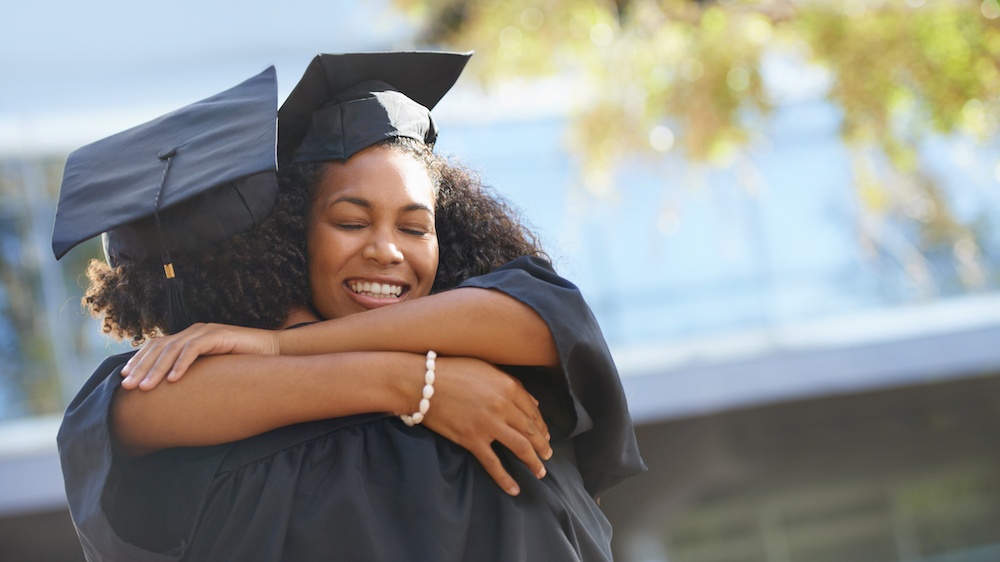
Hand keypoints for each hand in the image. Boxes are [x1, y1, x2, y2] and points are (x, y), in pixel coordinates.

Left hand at [120, 323, 278, 390]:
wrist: (272, 352)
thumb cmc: (243, 365)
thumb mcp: (211, 370)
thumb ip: (194, 373)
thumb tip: (172, 392)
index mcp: (189, 338)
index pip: (157, 346)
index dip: (139, 360)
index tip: (125, 378)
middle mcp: (194, 331)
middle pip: (159, 347)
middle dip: (141, 367)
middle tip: (128, 387)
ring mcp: (205, 332)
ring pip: (173, 349)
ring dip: (157, 369)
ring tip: (146, 388)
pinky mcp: (218, 336)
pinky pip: (194, 350)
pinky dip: (182, 365)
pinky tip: (173, 380)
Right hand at [420, 356, 552, 495]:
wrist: (422, 383)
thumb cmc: (453, 371)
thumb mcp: (486, 368)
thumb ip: (511, 383)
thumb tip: (533, 401)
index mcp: (508, 387)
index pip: (533, 411)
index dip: (541, 425)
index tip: (545, 435)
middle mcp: (503, 406)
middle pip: (531, 430)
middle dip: (543, 445)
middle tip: (549, 455)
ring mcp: (489, 425)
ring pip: (521, 448)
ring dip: (534, 462)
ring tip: (541, 472)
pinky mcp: (472, 440)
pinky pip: (494, 464)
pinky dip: (505, 479)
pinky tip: (514, 489)